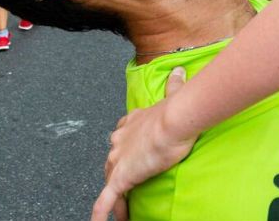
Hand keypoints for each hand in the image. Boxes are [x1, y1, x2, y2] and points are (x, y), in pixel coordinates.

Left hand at [92, 68, 196, 220]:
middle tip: (127, 186)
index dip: (123, 147)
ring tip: (122, 209)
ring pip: (109, 181)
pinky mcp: (120, 177)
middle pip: (111, 160)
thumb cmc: (174, 113)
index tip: (129, 153)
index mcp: (130, 124)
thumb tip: (179, 71)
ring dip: (115, 195)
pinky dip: (100, 211)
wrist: (173, 121)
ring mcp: (117, 160)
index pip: (120, 137)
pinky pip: (106, 199)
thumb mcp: (173, 96)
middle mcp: (118, 141)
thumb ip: (174, 85)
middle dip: (117, 172)